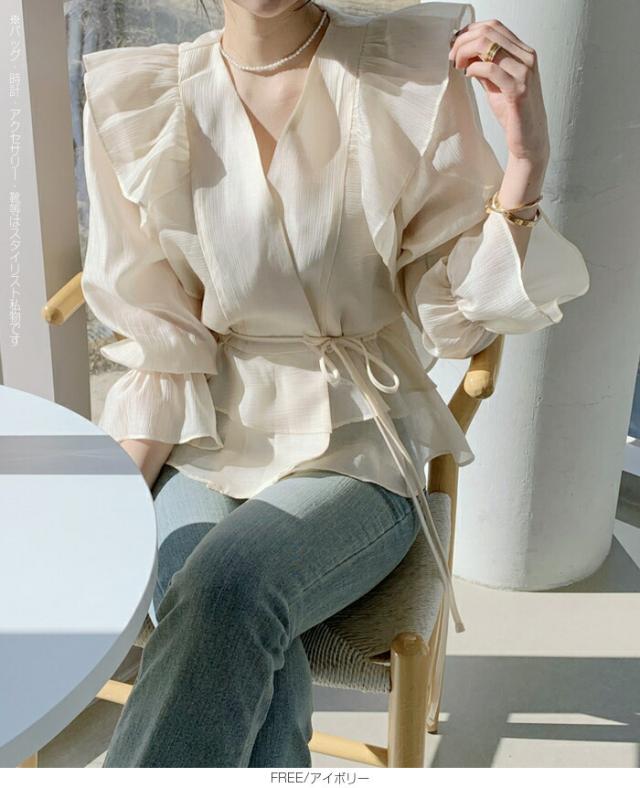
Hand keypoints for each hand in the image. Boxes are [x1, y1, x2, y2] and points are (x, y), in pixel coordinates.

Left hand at [449, 19, 549, 166]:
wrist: (529, 141)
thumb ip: (485, 68)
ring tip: (458, 66)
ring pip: (488, 46)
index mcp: (523, 53)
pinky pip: (490, 69)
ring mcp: (525, 72)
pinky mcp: (518, 89)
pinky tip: (468, 76)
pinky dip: (473, 69)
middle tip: (452, 57)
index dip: (470, 31)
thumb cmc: (513, 114)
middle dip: (463, 41)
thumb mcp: (496, 85)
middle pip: (489, 32)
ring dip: (465, 53)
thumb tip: (466, 54)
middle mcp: (527, 57)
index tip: (454, 44)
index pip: (494, 26)